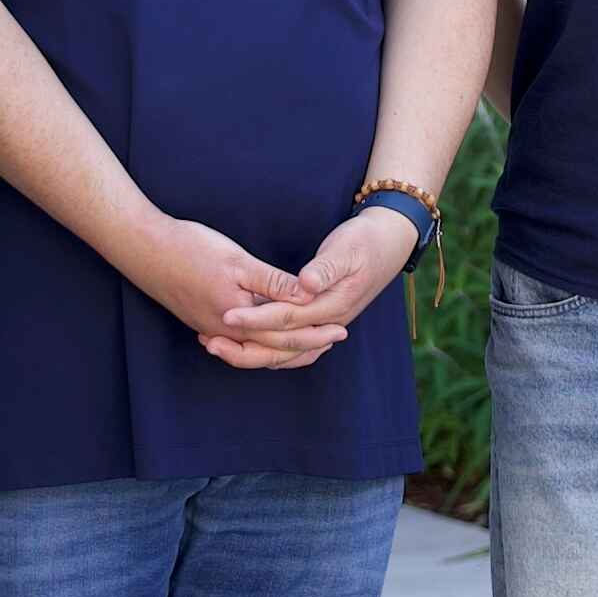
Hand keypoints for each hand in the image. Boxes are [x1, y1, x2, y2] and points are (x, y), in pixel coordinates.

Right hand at [119, 216, 334, 370]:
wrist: (143, 248)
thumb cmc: (190, 248)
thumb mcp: (238, 261)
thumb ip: (273, 282)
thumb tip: (308, 297)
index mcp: (237, 317)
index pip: (284, 336)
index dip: (314, 332)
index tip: (339, 329)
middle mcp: (224, 331)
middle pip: (272, 349)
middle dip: (304, 345)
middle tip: (333, 339)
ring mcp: (209, 328)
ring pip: (253, 349)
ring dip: (281, 348)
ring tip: (306, 343)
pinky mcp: (200, 319)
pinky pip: (237, 342)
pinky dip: (258, 343)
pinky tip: (265, 337)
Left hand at [214, 206, 421, 367]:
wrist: (388, 244)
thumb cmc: (365, 241)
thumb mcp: (347, 248)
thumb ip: (325, 268)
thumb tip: (305, 286)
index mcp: (334, 306)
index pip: (288, 319)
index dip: (256, 319)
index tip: (227, 315)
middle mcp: (329, 323)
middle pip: (282, 346)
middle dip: (244, 344)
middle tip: (209, 339)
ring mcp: (325, 327)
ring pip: (284, 354)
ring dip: (250, 353)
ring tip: (217, 345)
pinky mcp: (320, 323)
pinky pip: (290, 348)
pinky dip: (265, 350)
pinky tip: (241, 342)